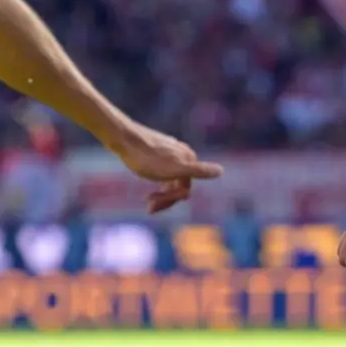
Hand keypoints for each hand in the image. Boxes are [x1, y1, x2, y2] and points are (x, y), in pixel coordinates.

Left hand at [108, 122, 223, 213]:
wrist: (124, 138)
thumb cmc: (147, 158)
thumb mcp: (173, 169)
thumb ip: (198, 171)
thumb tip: (221, 171)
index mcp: (189, 159)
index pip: (185, 190)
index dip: (170, 200)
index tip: (151, 206)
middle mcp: (183, 154)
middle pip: (179, 184)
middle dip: (165, 198)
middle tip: (148, 208)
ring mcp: (170, 151)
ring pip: (170, 178)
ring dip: (160, 192)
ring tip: (147, 201)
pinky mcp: (157, 149)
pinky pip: (162, 170)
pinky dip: (156, 180)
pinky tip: (147, 181)